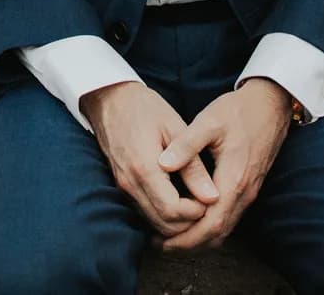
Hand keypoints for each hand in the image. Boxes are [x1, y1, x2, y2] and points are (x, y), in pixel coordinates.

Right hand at [79, 80, 218, 237]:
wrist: (110, 99)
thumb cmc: (145, 108)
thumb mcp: (175, 130)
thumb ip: (193, 167)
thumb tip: (212, 197)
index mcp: (145, 169)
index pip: (173, 212)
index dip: (195, 213)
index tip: (210, 198)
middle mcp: (131, 184)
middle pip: (163, 225)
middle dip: (188, 222)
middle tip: (206, 204)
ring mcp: (123, 187)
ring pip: (153, 223)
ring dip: (176, 221)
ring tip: (195, 202)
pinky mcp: (122, 186)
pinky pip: (145, 211)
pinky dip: (164, 214)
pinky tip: (179, 198)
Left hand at [154, 78, 291, 252]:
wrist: (271, 104)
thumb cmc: (238, 111)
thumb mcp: (209, 121)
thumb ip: (186, 144)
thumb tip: (163, 165)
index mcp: (234, 180)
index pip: (210, 225)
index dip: (186, 238)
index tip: (161, 241)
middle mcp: (244, 193)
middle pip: (217, 234)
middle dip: (189, 244)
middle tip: (160, 245)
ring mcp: (249, 192)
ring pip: (224, 229)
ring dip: (199, 238)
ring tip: (170, 236)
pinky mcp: (249, 188)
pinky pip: (229, 217)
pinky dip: (209, 226)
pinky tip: (190, 219)